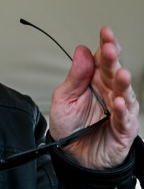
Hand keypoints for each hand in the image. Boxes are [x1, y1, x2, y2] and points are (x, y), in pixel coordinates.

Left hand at [49, 27, 139, 169]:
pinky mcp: (123, 129)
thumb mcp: (63, 98)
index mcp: (95, 81)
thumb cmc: (71, 127)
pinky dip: (123, 111)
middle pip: (115, 72)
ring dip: (123, 83)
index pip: (103, 59)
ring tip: (120, 73)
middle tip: (110, 48)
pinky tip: (119, 102)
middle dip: (113, 59)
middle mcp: (110, 92)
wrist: (74, 156)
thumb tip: (81, 51)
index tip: (105, 32)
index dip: (106, 45)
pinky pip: (125, 119)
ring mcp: (119, 110)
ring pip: (124, 93)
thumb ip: (74, 77)